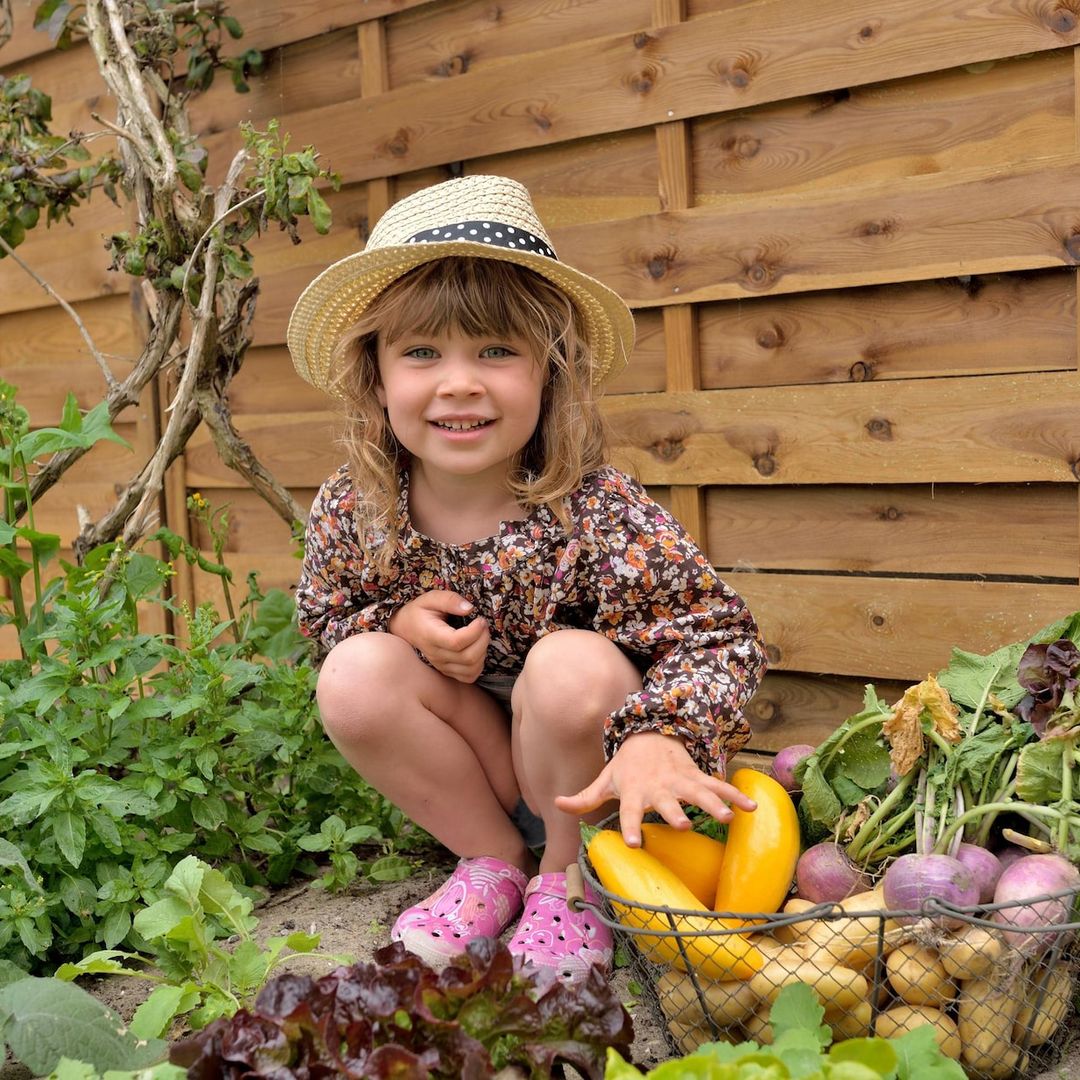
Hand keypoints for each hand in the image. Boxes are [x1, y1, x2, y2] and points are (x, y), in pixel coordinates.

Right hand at [388, 590, 489, 682]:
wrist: (407, 627)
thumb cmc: (420, 612)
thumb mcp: (431, 598)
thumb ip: (449, 600)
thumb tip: (469, 608)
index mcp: (431, 636)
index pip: (457, 642)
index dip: (475, 632)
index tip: (480, 619)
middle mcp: (436, 655)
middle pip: (468, 657)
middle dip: (483, 640)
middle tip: (483, 625)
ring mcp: (441, 666)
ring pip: (471, 669)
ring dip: (483, 652)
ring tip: (480, 636)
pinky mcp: (447, 671)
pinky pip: (469, 677)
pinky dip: (478, 665)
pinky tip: (477, 650)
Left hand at [554, 731, 756, 846]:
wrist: (650, 734)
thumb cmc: (626, 767)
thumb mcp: (605, 781)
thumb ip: (584, 798)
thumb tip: (555, 804)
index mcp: (634, 792)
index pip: (628, 811)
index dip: (629, 825)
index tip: (632, 842)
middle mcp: (658, 788)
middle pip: (667, 802)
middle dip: (675, 812)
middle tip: (683, 825)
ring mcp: (680, 781)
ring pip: (698, 792)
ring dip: (713, 804)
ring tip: (727, 817)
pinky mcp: (697, 777)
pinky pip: (719, 786)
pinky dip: (735, 795)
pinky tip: (752, 808)